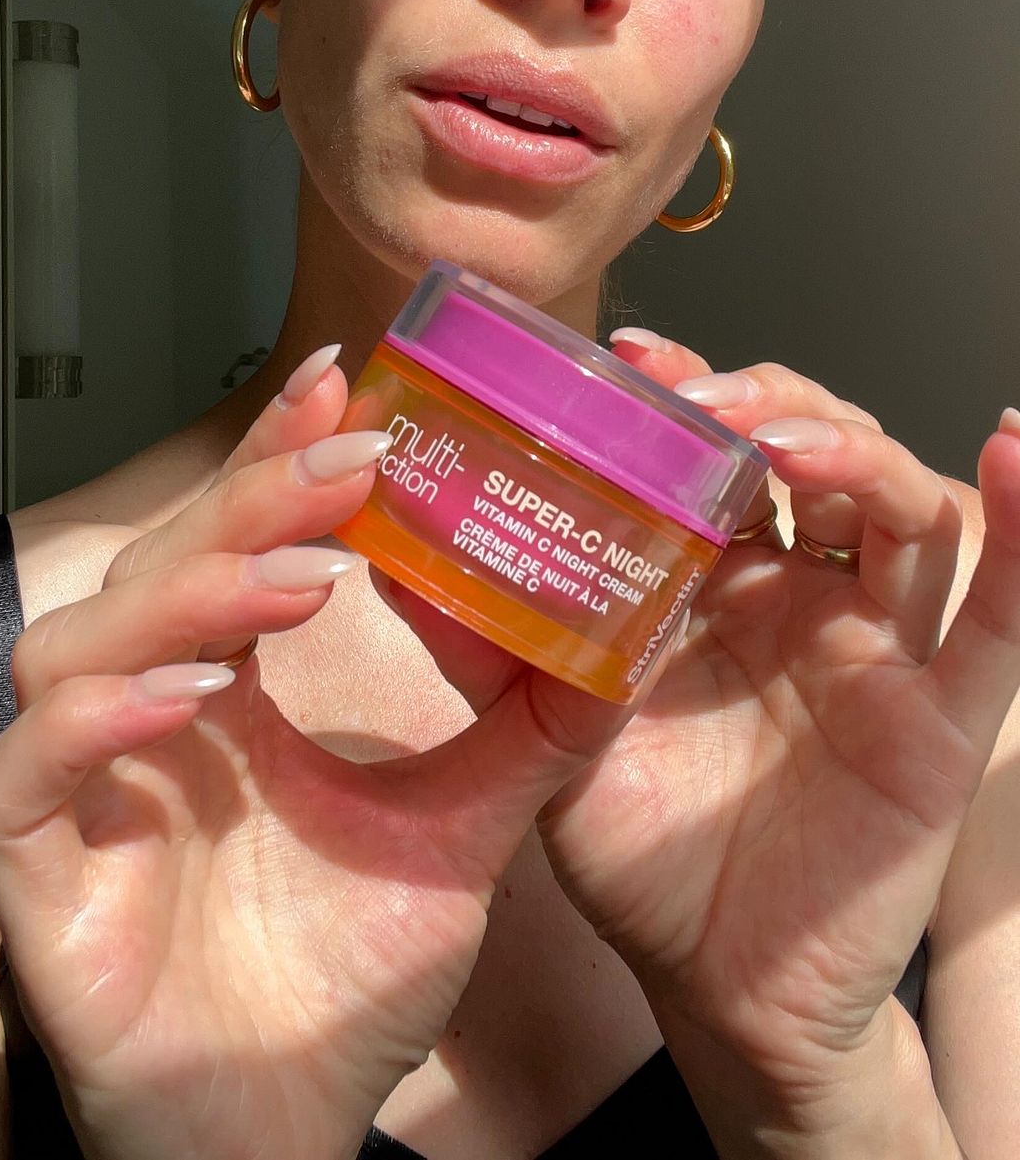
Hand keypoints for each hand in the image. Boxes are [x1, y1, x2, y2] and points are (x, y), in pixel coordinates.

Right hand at [0, 357, 624, 1159]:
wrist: (286, 1137)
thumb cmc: (344, 985)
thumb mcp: (460, 834)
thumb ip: (527, 733)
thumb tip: (624, 633)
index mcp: (229, 691)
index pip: (238, 539)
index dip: (278, 456)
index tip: (348, 381)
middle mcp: (141, 718)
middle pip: (162, 565)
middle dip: (250, 499)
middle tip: (347, 455)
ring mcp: (79, 796)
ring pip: (78, 643)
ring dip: (187, 594)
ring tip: (301, 582)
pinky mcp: (34, 882)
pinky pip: (19, 777)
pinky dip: (95, 721)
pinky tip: (190, 696)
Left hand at [383, 338, 1019, 1108]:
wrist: (713, 988)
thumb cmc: (640, 849)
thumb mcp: (548, 733)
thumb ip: (490, 645)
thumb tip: (390, 553)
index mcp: (714, 577)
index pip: (713, 450)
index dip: (681, 392)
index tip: (625, 360)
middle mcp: (799, 589)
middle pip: (806, 450)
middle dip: (758, 404)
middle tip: (694, 402)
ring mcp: (873, 645)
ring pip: (892, 507)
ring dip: (850, 449)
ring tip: (791, 441)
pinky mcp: (935, 719)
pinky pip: (996, 618)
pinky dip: (1017, 529)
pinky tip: (1007, 450)